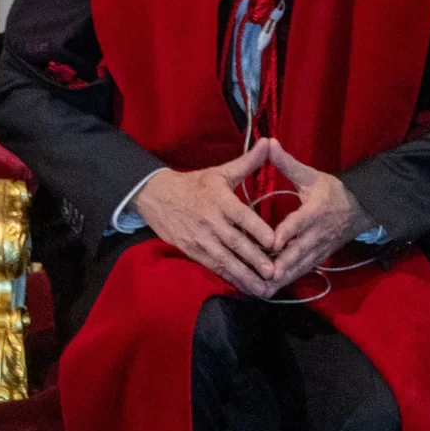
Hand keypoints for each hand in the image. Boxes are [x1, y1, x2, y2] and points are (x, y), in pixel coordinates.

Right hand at [131, 140, 279, 298]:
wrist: (156, 196)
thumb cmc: (194, 184)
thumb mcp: (220, 172)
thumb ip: (248, 162)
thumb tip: (270, 142)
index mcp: (219, 200)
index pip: (241, 216)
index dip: (256, 229)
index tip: (273, 241)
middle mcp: (210, 222)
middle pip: (235, 243)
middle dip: (255, 260)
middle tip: (274, 273)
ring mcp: (200, 239)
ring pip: (225, 260)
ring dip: (244, 275)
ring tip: (262, 288)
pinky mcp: (192, 251)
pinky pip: (213, 267)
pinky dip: (229, 278)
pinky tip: (244, 287)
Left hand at [259, 138, 373, 290]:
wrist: (360, 209)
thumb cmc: (332, 191)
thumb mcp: (311, 175)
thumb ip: (287, 163)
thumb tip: (269, 142)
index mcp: (314, 211)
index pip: (299, 223)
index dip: (286, 233)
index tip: (272, 242)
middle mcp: (317, 234)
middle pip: (298, 251)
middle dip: (281, 264)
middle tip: (263, 275)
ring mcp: (319, 248)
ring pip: (299, 266)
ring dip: (282, 278)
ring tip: (262, 289)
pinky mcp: (319, 258)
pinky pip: (302, 271)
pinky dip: (287, 281)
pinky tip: (269, 290)